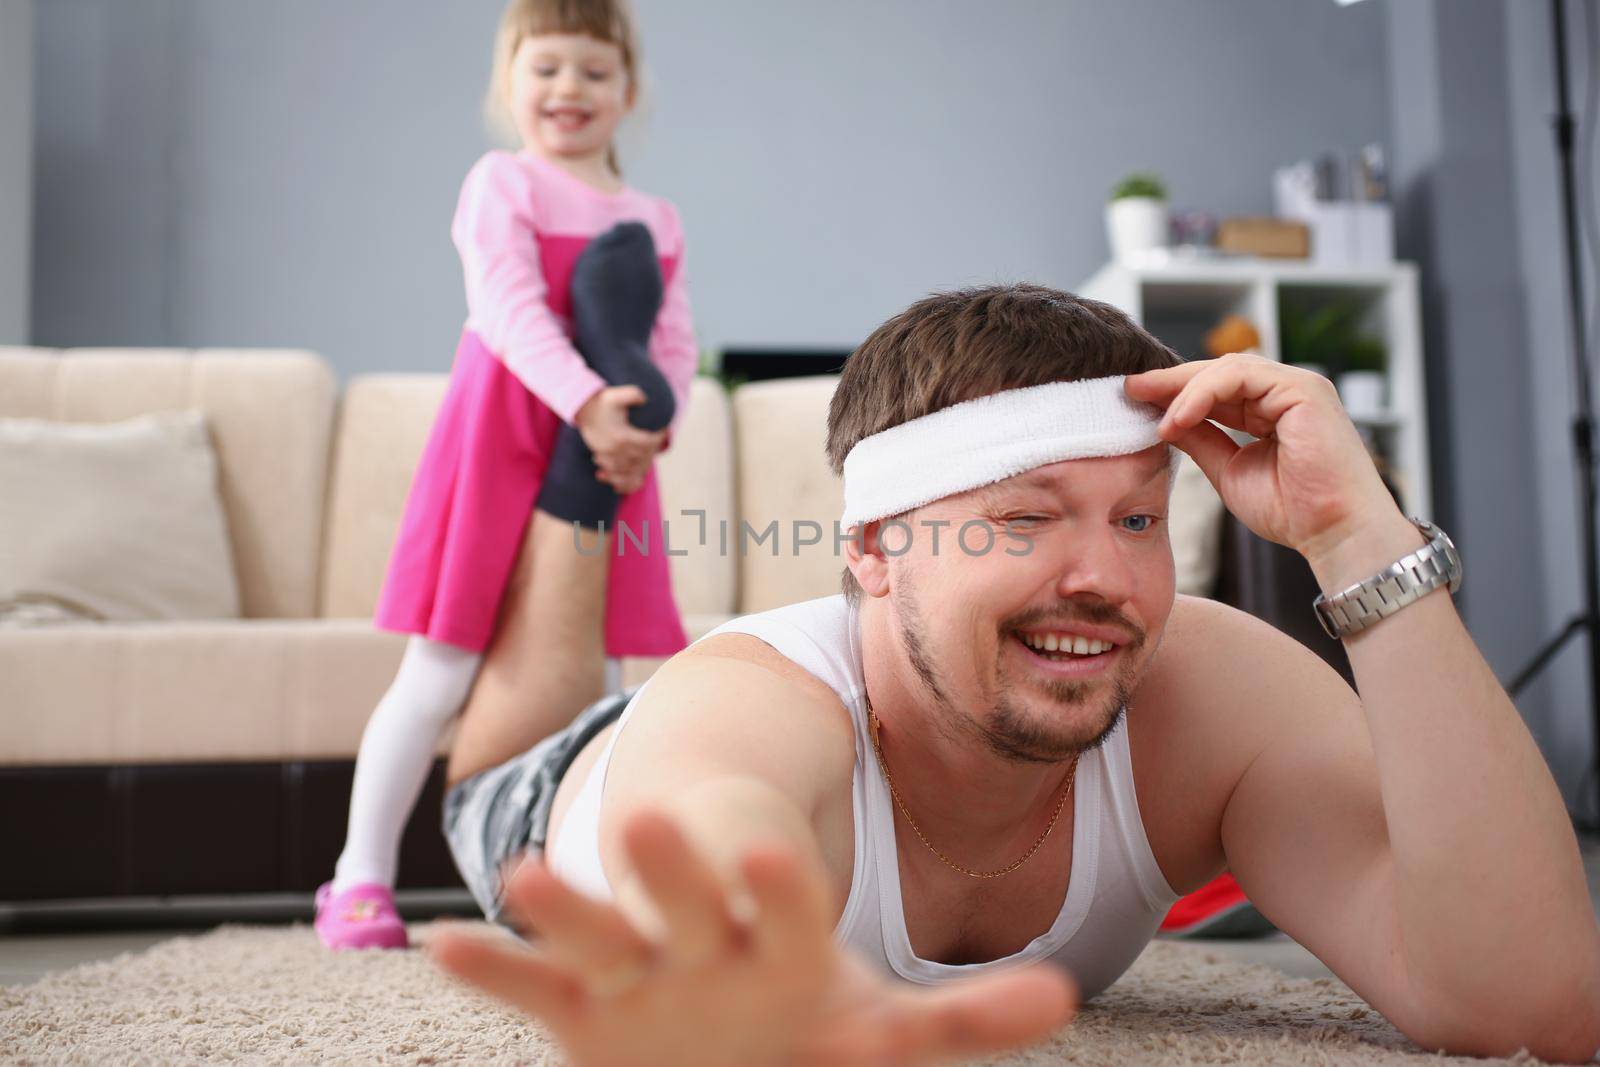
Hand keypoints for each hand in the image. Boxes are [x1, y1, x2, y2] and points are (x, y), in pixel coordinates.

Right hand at [429, 810, 1076, 1066]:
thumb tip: (1061, 994)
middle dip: (666, 869)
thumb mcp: (880, 1029)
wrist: (729, 1006)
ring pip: (598, 928)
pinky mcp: (581, 1005)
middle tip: (646, 823)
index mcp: (783, 942)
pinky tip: (440, 947)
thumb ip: (963, 1019)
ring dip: (568, 905)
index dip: (779, 886)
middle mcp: (705, 940)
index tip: (778, 856)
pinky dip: (493, 968)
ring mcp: (639, 967)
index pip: (784, 907)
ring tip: (523, 874)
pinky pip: (532, 984)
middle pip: (684, 901)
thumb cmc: (807, 1014)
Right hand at [575, 386, 666, 492]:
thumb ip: (632, 394)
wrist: (581, 408)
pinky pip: (615, 470)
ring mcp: (607, 455)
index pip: (647, 443)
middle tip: (656, 440)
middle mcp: (614, 449)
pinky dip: (625, 471)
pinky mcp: (601, 456)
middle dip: (651, 450)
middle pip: (640, 457)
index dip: (657, 438)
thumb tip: (645, 399)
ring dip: (640, 462)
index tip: (663, 430)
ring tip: (647, 452)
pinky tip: (632, 462)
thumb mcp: (616, 395)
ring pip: (629, 468)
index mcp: (622, 436)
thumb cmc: (602, 401)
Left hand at [1124, 353, 1405, 567]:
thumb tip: (1164, 421)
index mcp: (1271, 411)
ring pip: (1227, 369)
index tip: (1136, 400)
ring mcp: (1297, 386)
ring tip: (1155, 415)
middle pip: (1218, 372)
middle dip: (1171, 382)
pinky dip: (1204, 393)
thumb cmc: (1292, 511)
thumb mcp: (1229, 470)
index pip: (1216, 389)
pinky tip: (1180, 417)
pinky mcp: (1304, 388)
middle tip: (1131, 389)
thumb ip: (1201, 441)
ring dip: (1184, 390)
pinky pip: (1241, 375)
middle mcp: (1285, 393)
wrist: (1333, 533)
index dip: (1175, 393)